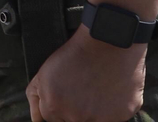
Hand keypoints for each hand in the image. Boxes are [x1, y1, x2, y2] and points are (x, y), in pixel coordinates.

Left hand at [26, 28, 144, 121]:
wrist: (106, 43)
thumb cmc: (74, 55)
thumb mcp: (43, 73)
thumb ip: (36, 98)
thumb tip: (37, 120)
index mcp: (54, 108)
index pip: (53, 119)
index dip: (60, 105)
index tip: (68, 93)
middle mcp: (76, 118)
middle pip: (74, 121)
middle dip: (76, 108)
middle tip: (83, 88)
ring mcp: (99, 119)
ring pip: (95, 120)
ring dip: (95, 109)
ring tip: (96, 87)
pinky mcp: (122, 116)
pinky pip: (115, 117)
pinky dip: (114, 107)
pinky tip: (110, 89)